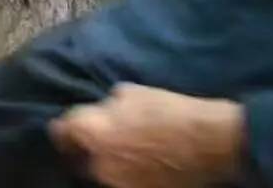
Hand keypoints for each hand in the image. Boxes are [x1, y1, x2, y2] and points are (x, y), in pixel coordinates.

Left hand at [50, 85, 244, 187]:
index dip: (64, 128)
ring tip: (125, 151)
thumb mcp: (130, 93)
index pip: (62, 132)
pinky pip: (124, 182)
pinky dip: (128, 174)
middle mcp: (100, 164)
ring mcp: (120, 184)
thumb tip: (103, 112)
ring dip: (108, 162)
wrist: (210, 141)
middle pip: (81, 156)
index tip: (66, 127)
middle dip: (87, 148)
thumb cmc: (168, 110)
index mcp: (92, 133)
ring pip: (103, 172)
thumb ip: (107, 106)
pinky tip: (141, 163)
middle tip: (100, 139)